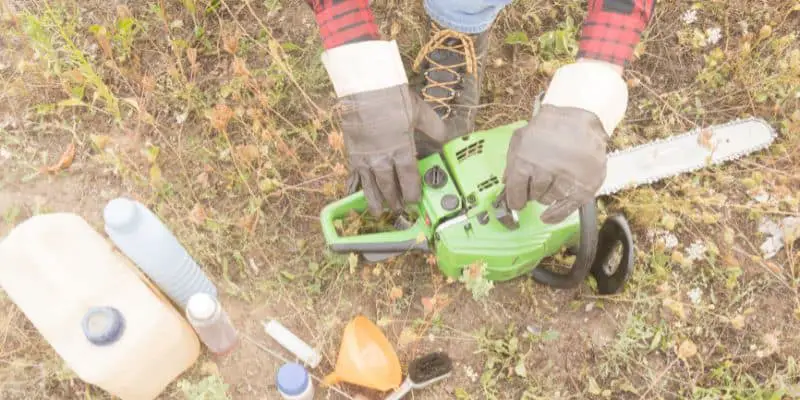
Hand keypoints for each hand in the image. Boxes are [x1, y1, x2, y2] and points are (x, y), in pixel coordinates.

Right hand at [322, 40, 448, 215]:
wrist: (364, 87)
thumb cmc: (393, 97)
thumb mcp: (420, 111)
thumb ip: (434, 128)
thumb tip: (448, 139)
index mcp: (402, 150)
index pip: (409, 179)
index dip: (412, 193)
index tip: (414, 201)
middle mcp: (383, 159)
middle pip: (389, 187)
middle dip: (394, 200)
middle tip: (399, 210)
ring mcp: (365, 157)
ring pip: (370, 186)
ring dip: (374, 200)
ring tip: (377, 212)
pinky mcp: (352, 152)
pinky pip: (353, 174)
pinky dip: (353, 186)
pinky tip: (351, 194)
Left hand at [503, 104, 607, 222]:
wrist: (580, 120)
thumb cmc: (548, 129)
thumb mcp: (522, 138)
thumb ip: (511, 160)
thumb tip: (504, 183)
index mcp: (525, 159)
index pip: (515, 189)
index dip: (514, 198)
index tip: (516, 202)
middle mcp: (544, 171)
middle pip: (533, 195)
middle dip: (532, 193)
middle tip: (536, 186)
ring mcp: (565, 179)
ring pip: (549, 199)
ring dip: (546, 196)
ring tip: (550, 184)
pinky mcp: (584, 186)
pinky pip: (566, 208)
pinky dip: (556, 215)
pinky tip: (548, 217)